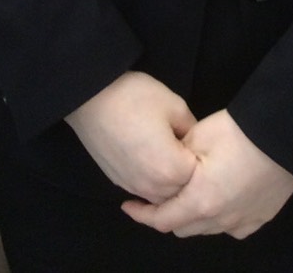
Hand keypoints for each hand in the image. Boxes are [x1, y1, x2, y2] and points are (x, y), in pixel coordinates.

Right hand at [65, 71, 197, 203]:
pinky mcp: (118, 182)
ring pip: (162, 196)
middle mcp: (152, 187)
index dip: (203, 159)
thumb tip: (196, 142)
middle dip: (188, 174)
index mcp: (170, 169)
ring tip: (170, 152)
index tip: (201, 142)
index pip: (199, 177)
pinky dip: (153, 182)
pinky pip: (144, 191)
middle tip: (187, 146)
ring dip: (170, 182)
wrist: (90, 97)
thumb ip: (192, 129)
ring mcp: (133, 187)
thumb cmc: (135, 97)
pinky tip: (153, 160)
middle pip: (181, 192)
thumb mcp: (174, 105)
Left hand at [121, 109, 292, 238]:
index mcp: (200, 201)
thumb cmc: (240, 132)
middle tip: (159, 195)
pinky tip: (219, 201)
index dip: (142, 214)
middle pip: (183, 228)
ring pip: (207, 229)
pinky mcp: (261, 217)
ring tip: (189, 194)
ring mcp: (243, 222)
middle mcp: (220, 220)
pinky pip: (232, 227)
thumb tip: (170, 165)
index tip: (129, 205)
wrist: (284, 133)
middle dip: (167, 214)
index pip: (162, 220)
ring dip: (193, 216)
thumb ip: (176, 156)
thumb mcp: (198, 135)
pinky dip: (219, 219)